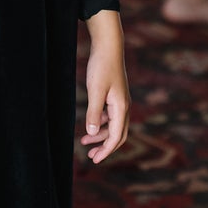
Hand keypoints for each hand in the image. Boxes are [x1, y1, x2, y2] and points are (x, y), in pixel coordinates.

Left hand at [82, 12, 128, 164]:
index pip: (115, 137)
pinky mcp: (114, 96)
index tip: (95, 160)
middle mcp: (124, 107)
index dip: (106, 151)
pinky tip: (90, 124)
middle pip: (117, 135)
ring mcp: (120, 101)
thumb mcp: (95, 90)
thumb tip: (91, 133)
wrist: (108, 47)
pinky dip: (100, 124)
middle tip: (91, 157)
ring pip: (113, 126)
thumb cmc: (102, 67)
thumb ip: (93, 112)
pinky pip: (110, 116)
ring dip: (100, 136)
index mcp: (121, 108)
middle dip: (105, 147)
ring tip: (84, 141)